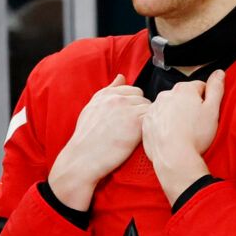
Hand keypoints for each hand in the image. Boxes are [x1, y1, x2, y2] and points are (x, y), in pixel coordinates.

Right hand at [46, 74, 147, 211]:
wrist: (83, 159)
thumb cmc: (86, 138)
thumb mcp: (91, 109)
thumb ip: (107, 91)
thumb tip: (121, 77)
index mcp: (106, 94)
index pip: (132, 90)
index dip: (132, 104)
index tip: (126, 118)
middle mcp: (117, 98)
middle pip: (142, 98)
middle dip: (140, 110)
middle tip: (131, 127)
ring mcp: (127, 109)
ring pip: (149, 107)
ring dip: (146, 119)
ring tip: (135, 133)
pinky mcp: (136, 122)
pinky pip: (152, 118)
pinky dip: (149, 127)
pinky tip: (139, 137)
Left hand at [143, 69, 223, 202]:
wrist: (173, 156)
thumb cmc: (195, 134)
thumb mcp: (212, 110)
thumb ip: (216, 88)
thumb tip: (219, 72)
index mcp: (184, 89)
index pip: (200, 87)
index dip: (206, 100)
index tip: (205, 113)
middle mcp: (165, 95)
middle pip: (182, 96)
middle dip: (189, 106)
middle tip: (194, 123)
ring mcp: (153, 108)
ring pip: (169, 107)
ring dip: (175, 114)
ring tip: (182, 130)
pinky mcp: (145, 122)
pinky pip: (157, 119)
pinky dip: (163, 124)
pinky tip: (170, 134)